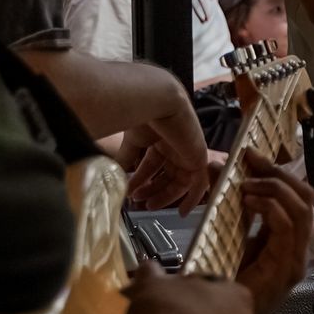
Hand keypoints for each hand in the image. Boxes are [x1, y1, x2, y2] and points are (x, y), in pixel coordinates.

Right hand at [118, 91, 212, 213]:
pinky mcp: (198, 156)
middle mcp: (175, 145)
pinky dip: (193, 198)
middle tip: (139, 201)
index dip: (142, 180)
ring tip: (149, 205)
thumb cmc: (142, 115)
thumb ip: (124, 159)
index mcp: (160, 139)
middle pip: (167, 174)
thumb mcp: (131, 143)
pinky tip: (183, 212)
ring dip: (165, 195)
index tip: (131, 194)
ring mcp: (187, 151)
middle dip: (153, 190)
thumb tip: (112, 176)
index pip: (152, 164)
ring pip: (180, 180)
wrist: (156, 101)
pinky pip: (200, 182)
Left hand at [232, 147, 313, 313]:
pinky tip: (248, 201)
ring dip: (274, 187)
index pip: (299, 195)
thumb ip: (232, 205)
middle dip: (278, 172)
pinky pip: (287, 226)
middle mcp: (298, 247)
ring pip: (302, 207)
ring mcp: (295, 258)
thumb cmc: (221, 282)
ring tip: (247, 184)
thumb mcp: (230, 234)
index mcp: (288, 238)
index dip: (278, 170)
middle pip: (306, 195)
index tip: (252, 155)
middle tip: (252, 160)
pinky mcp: (285, 267)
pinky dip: (270, 206)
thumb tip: (218, 168)